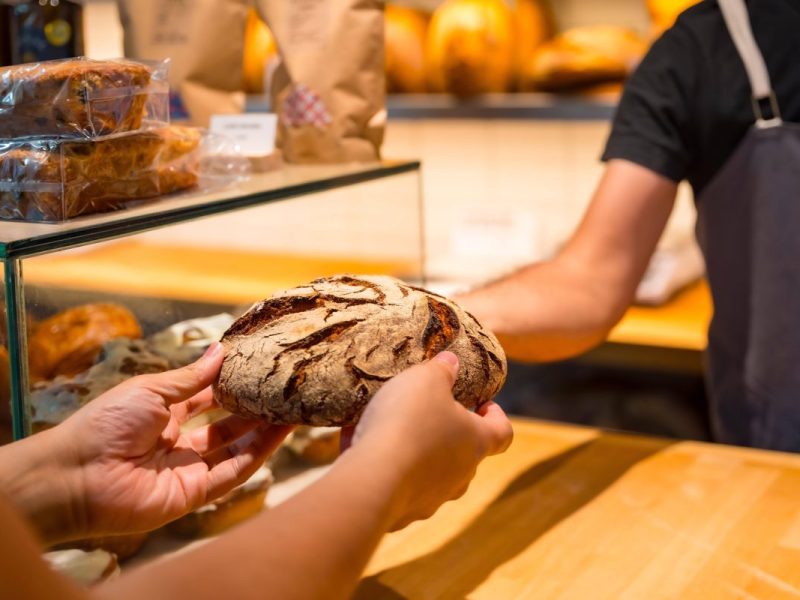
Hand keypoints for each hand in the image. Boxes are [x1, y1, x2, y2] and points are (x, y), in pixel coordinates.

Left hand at [4, 342, 290, 543]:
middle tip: (284, 391)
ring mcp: (188, 469)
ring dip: (264, 431)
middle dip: (254, 409)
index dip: (232, 386)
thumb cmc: (106, 424)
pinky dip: (258, 454)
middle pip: (225, 426)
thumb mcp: (151, 389)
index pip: (206, 399)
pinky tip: (280, 434)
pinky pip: (233, 472)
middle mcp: (178, 442)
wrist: (76, 474)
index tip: (260, 369)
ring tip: (292, 409)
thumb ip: (192, 377)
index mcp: (162, 415)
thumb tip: (221, 350)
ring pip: (235, 449)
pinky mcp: (195, 493)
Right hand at [343, 352, 512, 529]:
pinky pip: (396, 485)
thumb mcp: (426, 379)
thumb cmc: (408, 422)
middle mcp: (461, 475)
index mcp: (476, 441)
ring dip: (414, 452)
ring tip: (384, 430)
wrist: (372, 478)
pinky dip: (383, 467)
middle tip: (427, 413)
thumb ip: (441, 369)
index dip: (496, 416)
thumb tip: (451, 362)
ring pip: (430, 474)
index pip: (503, 432)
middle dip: (448, 434)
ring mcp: (433, 498)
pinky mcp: (403, 513)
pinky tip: (357, 447)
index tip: (481, 403)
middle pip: (465, 454)